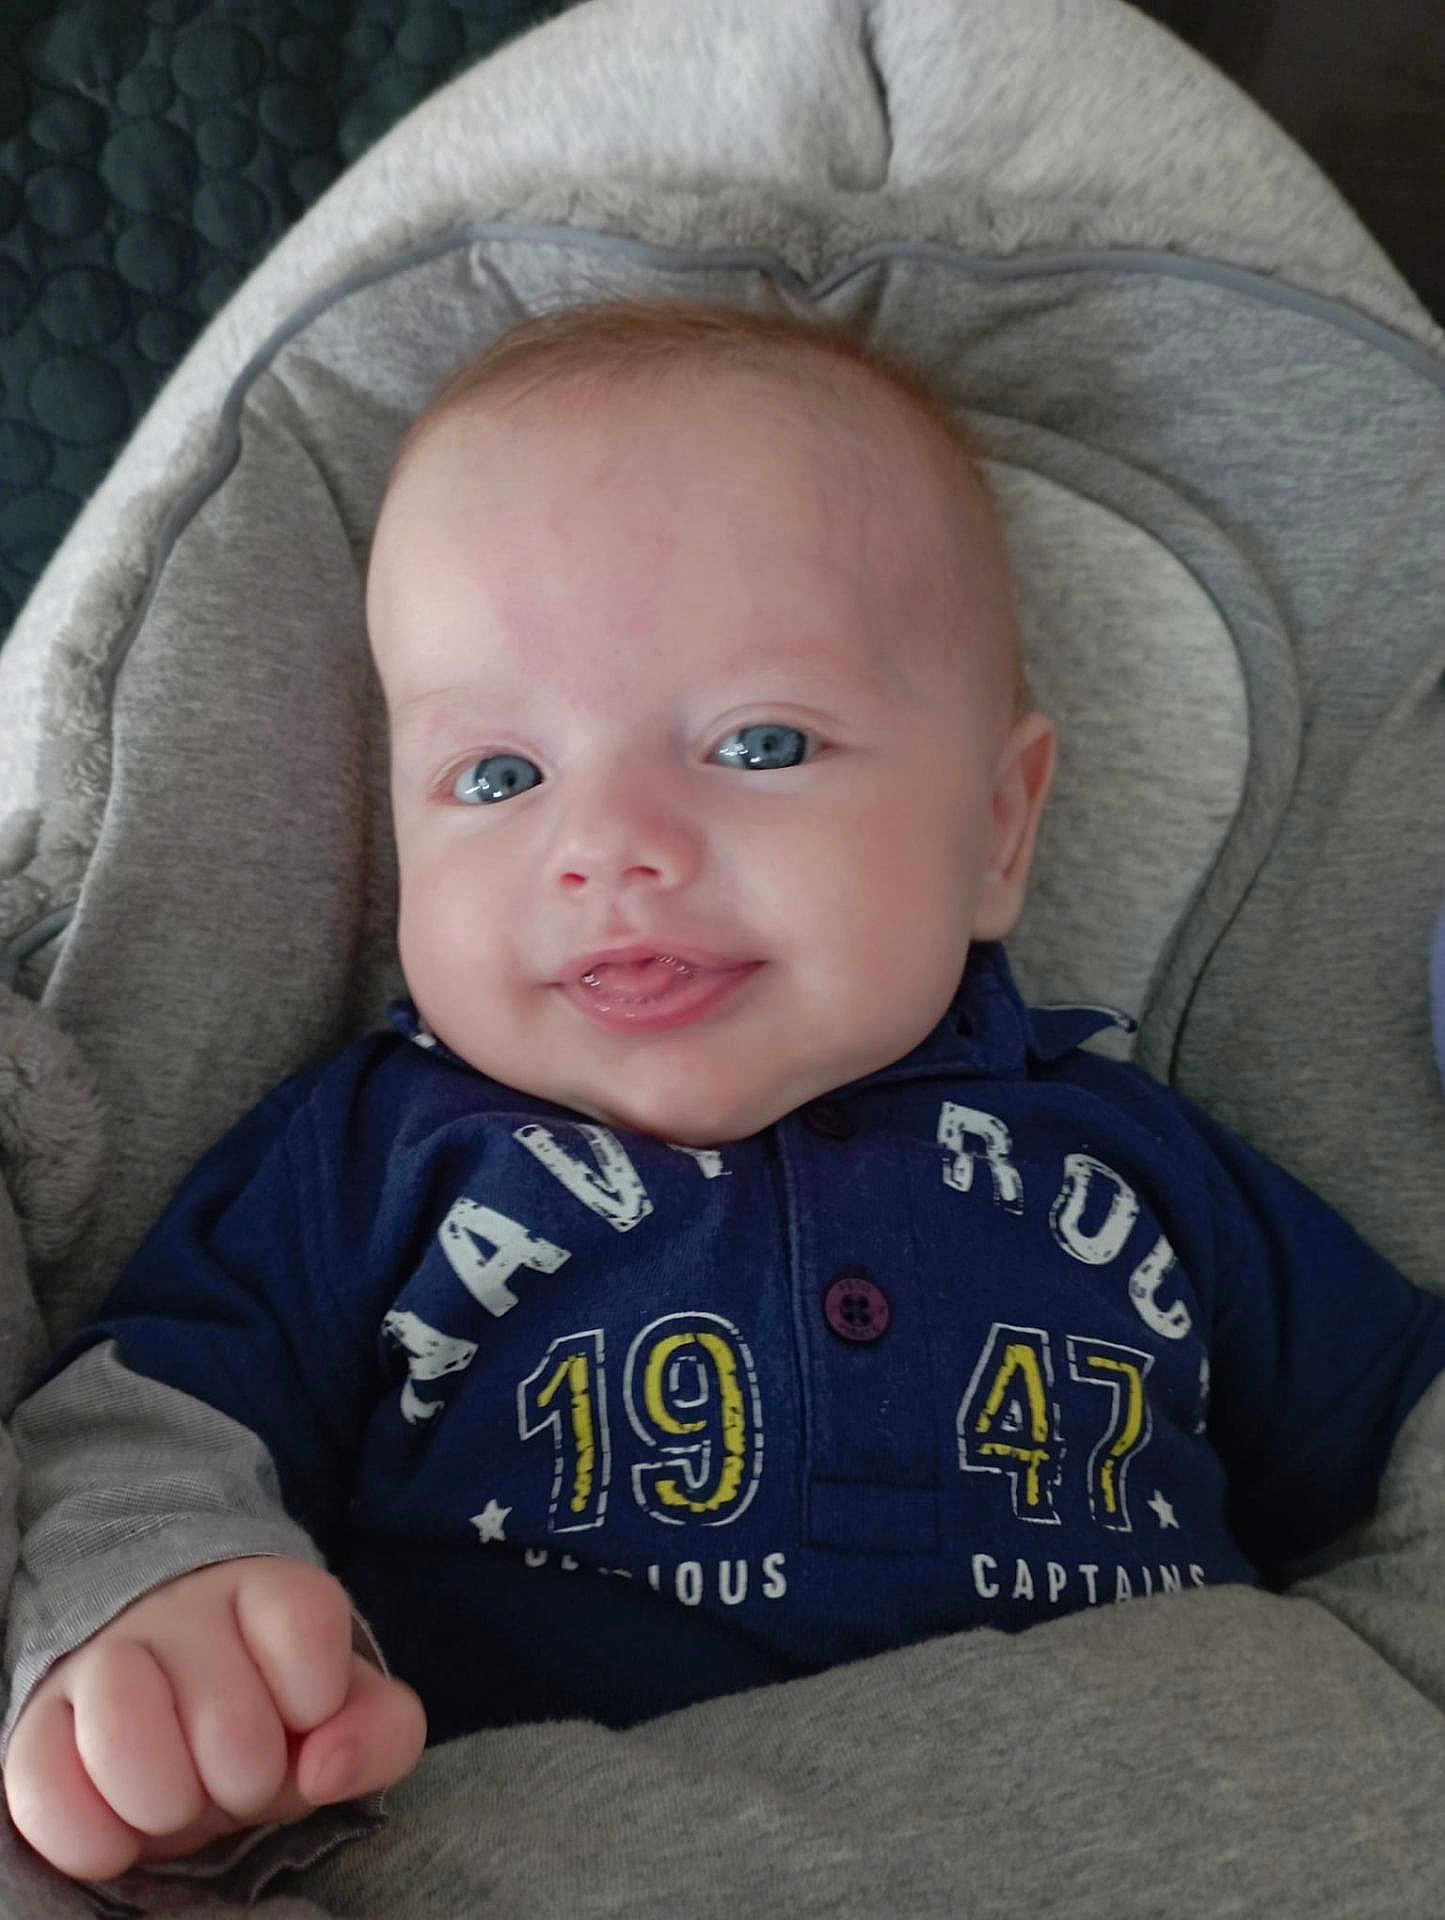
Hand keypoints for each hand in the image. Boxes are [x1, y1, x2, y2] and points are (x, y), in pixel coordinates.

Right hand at [3, 1556, 425, 1881]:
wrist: (175, 1706)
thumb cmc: (274, 1711)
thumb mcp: (348, 1718)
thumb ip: (378, 1732)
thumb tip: (325, 1765)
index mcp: (265, 1592)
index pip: (303, 1618)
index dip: (314, 1693)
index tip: (306, 1713)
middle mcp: (178, 1609)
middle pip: (225, 1707)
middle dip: (245, 1773)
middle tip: (239, 1777)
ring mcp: (100, 1659)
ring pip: (122, 1725)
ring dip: (165, 1800)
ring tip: (178, 1806)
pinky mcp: (37, 1723)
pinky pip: (39, 1780)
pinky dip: (86, 1834)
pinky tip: (121, 1839)